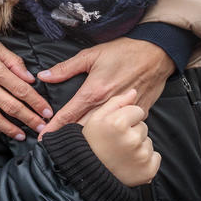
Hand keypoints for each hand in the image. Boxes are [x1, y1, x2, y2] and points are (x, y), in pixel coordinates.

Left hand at [36, 38, 173, 134]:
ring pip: (103, 133)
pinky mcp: (139, 114)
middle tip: (55, 147)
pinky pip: (123, 129)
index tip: (43, 139)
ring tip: (76, 149)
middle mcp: (108, 105)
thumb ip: (66, 68)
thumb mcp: (91, 55)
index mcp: (94, 91)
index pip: (69, 114)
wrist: (157, 53)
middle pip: (84, 129)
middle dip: (69, 138)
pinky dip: (112, 135)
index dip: (54, 127)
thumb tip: (44, 75)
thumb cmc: (124, 52)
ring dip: (89, 140)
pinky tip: (104, 139)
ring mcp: (125, 112)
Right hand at [81, 90, 160, 186]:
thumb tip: (133, 92)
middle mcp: (132, 139)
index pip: (137, 111)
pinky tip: (130, 162)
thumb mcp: (96, 118)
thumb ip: (116, 102)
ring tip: (121, 153)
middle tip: (116, 142)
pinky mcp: (148, 170)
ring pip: (148, 142)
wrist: (88, 175)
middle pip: (143, 126)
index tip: (116, 128)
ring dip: (138, 146)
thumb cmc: (90, 144)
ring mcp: (141, 156)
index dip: (126, 118)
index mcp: (118, 123)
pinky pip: (155, 157)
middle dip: (132, 132)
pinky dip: (145, 160)